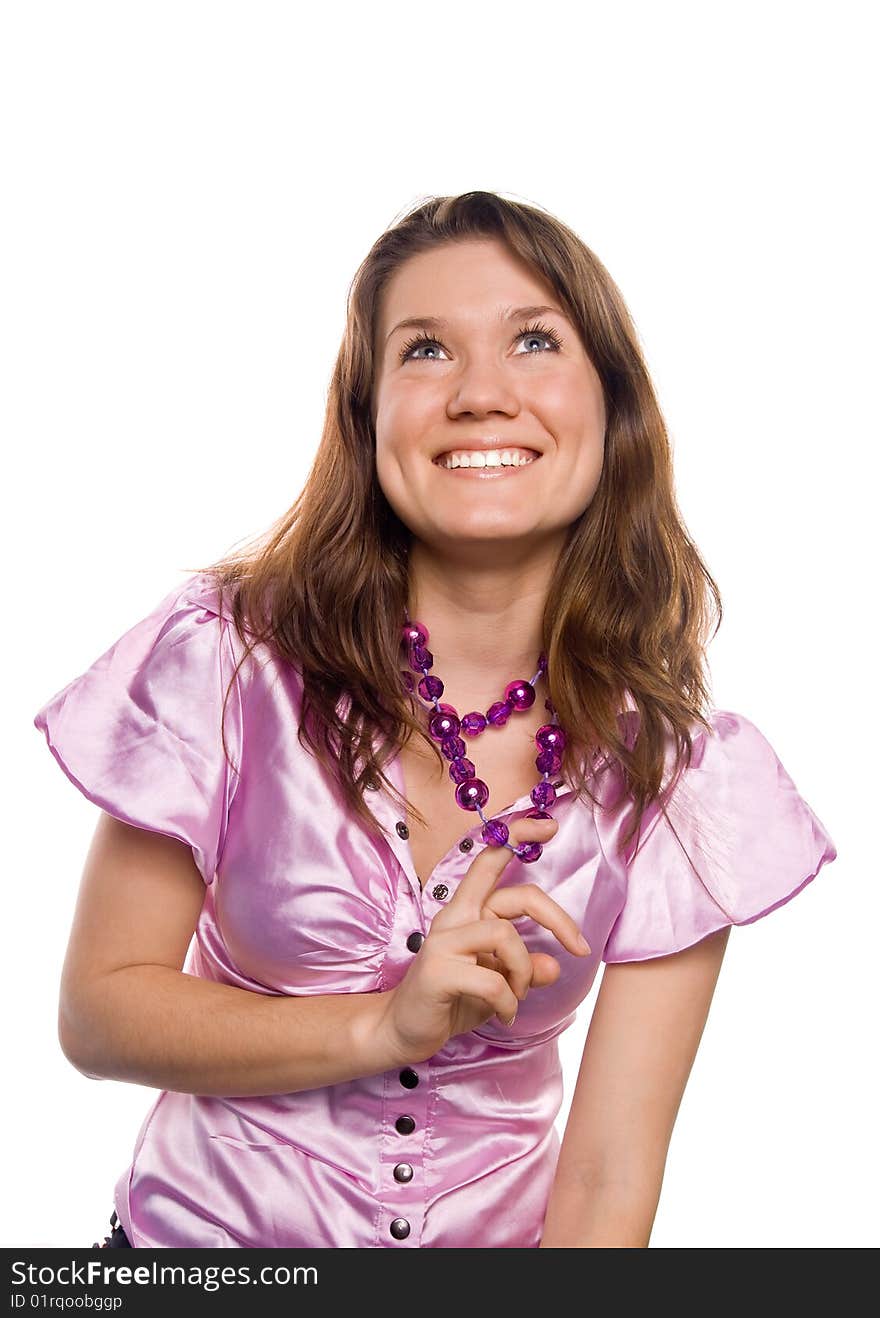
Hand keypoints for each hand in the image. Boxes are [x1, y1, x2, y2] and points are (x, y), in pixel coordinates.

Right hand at [375, 815, 590, 1064]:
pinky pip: (492, 980)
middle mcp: (454, 917)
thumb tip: (553, 965)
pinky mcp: (437, 972)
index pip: (491, 859)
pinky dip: (509, 1002)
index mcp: (468, 910)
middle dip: (557, 919)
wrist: (402, 1031)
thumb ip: (525, 970)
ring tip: (516, 997)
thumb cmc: (451, 1001)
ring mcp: (442, 942)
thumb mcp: (498, 983)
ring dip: (524, 971)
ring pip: (506, 936)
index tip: (551, 825)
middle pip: (515, 896)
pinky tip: (503, 1015)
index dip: (518, 835)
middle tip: (580, 948)